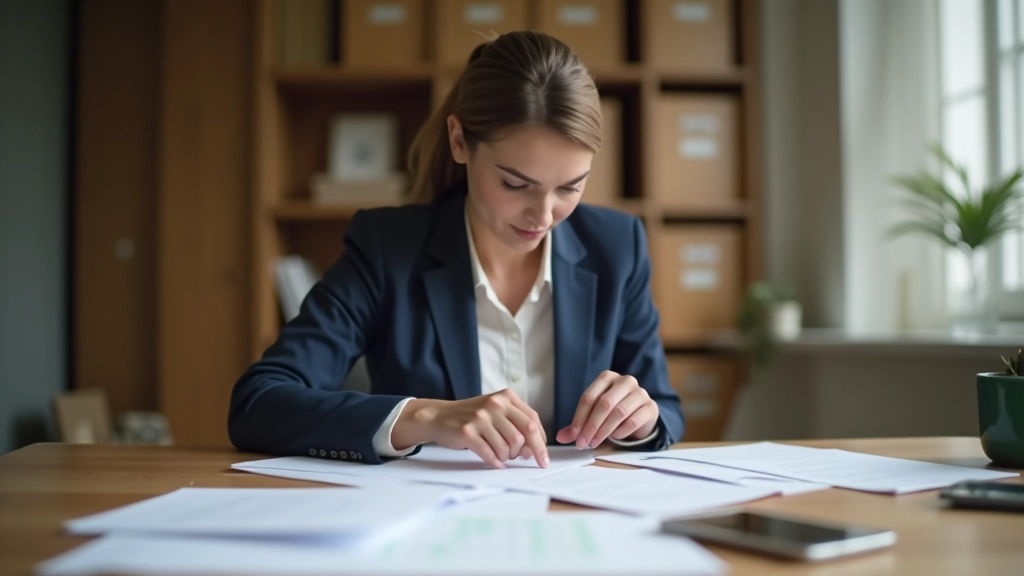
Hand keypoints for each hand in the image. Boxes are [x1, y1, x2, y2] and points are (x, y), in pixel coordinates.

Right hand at [391, 389, 548, 468]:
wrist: (440, 416)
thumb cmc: (473, 416)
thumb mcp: (497, 411)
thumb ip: (516, 424)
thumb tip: (532, 449)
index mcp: (506, 397)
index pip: (532, 421)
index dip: (540, 442)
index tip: (543, 457)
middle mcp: (495, 404)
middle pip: (524, 435)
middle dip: (527, 452)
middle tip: (521, 459)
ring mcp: (480, 418)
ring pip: (507, 447)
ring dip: (507, 457)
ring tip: (500, 455)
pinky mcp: (468, 432)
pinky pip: (489, 454)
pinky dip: (495, 462)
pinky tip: (495, 462)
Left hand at [556, 370, 658, 448]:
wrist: (641, 416)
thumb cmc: (613, 413)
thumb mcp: (594, 416)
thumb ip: (578, 425)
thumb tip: (560, 437)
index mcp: (607, 377)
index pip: (589, 397)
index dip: (579, 418)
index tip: (574, 435)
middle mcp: (625, 381)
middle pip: (604, 404)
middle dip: (591, 426)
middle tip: (583, 442)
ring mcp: (640, 392)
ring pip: (619, 412)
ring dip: (604, 430)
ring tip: (595, 442)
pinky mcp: (650, 407)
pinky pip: (633, 421)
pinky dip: (621, 431)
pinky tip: (614, 437)